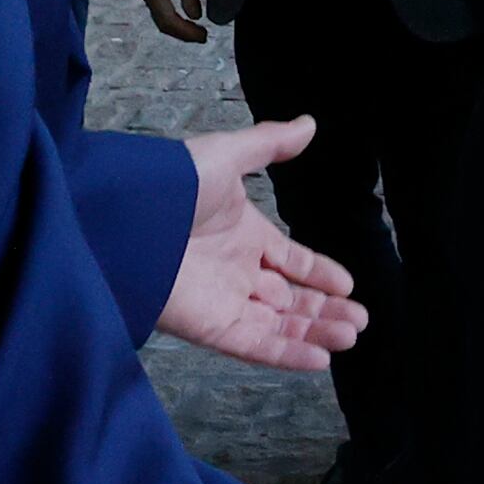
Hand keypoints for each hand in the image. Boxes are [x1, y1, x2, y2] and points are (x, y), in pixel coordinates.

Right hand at [134, 0, 209, 44]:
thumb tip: (196, 17)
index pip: (170, 21)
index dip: (187, 32)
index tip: (203, 36)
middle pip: (164, 25)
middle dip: (184, 34)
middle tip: (203, 37)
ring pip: (162, 21)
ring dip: (179, 30)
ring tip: (198, 33)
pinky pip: (161, 14)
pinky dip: (174, 22)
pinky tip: (186, 23)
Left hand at [160, 119, 365, 368]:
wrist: (124, 220)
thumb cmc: (170, 185)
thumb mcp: (227, 157)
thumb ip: (270, 145)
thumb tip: (309, 124)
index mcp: (242, 235)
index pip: (290, 261)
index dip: (319, 273)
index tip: (348, 284)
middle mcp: (235, 272)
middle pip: (289, 300)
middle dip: (325, 310)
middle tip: (359, 320)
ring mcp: (223, 301)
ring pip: (278, 326)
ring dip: (315, 333)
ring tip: (351, 336)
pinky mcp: (210, 326)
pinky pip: (255, 346)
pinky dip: (287, 355)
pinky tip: (320, 359)